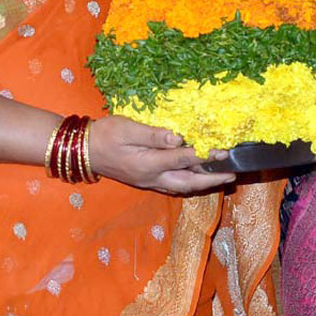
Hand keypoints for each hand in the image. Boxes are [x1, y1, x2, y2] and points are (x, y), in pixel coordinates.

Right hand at [87, 116, 236, 193]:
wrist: (83, 150)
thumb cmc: (105, 134)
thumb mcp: (127, 128)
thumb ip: (154, 134)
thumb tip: (177, 137)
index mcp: (148, 164)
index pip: (183, 160)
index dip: (205, 156)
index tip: (224, 152)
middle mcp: (151, 178)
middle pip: (188, 181)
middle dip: (212, 179)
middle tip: (233, 174)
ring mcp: (149, 182)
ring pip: (182, 187)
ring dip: (203, 183)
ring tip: (223, 178)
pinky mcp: (146, 181)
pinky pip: (173, 186)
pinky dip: (189, 184)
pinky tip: (198, 180)